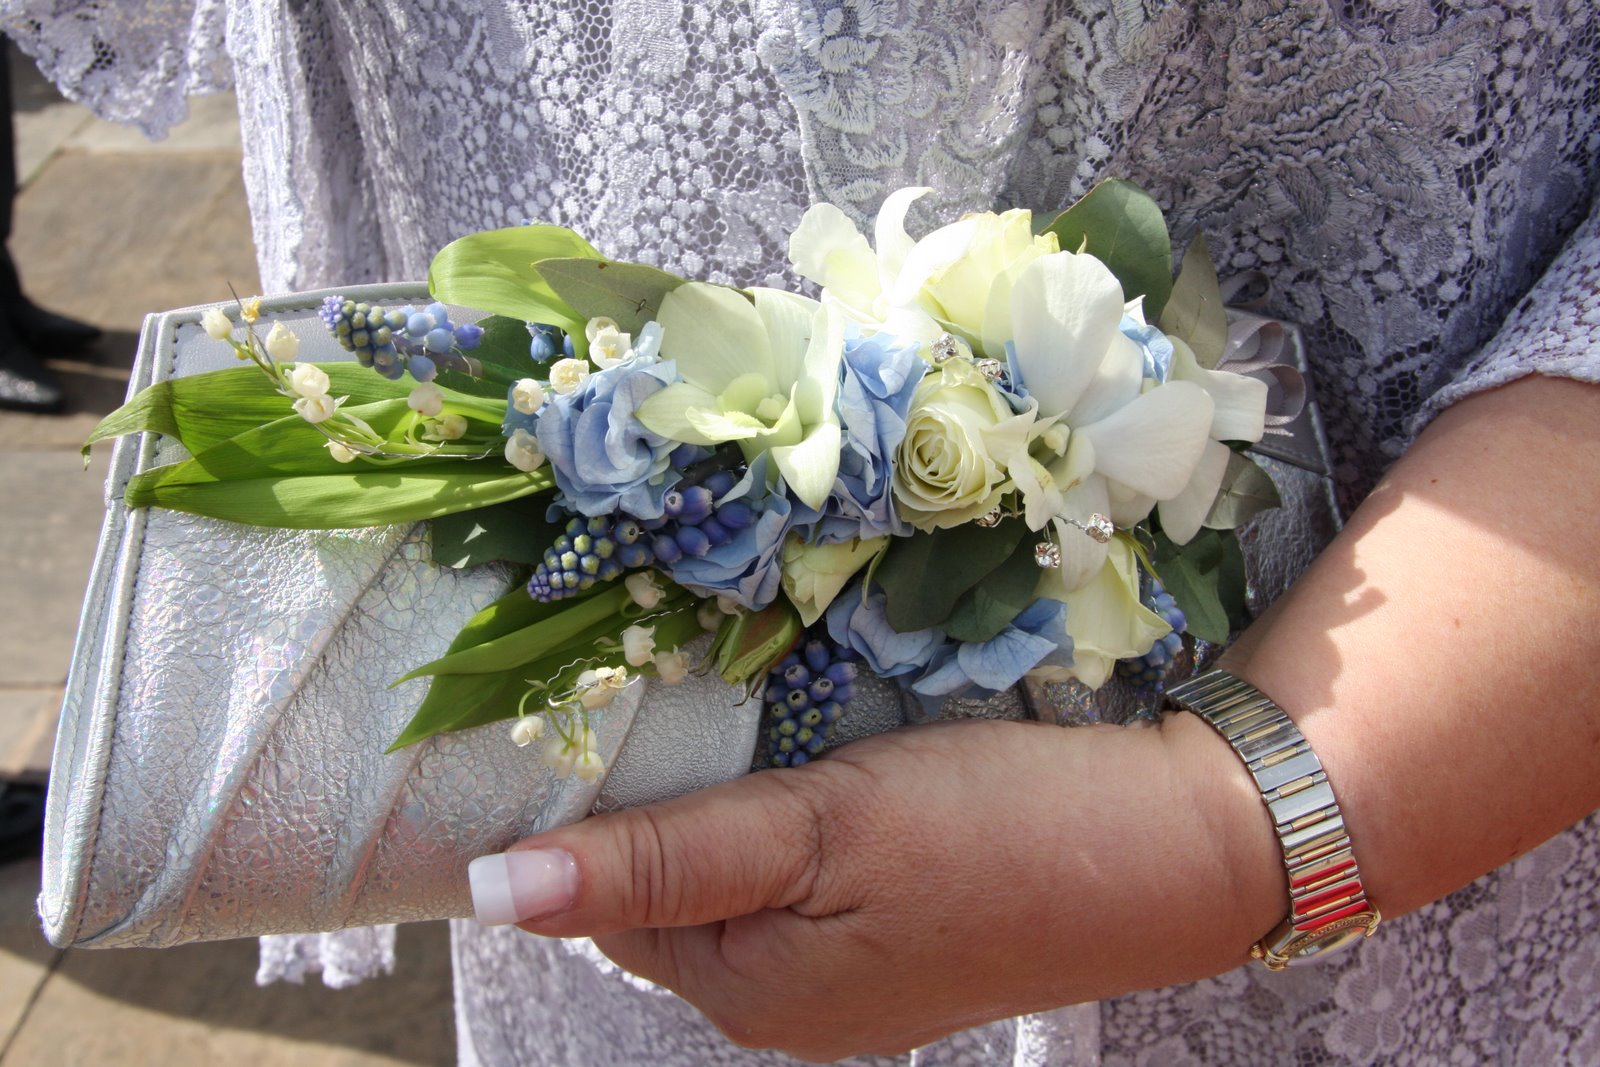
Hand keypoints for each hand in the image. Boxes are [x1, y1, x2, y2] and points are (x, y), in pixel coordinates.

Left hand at [469, 716, 1280, 1061]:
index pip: (610, 901)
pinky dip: (794, 824)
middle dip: (666, 803)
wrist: (1170, 848)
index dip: (598, 809)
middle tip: (686, 695)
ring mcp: (852, 985)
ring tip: (753, 718)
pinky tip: (822, 766)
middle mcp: (789, 1010)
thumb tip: (493, 890)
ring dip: (732, 805)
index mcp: (751, 994)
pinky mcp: (903, 944)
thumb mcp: (815, 829)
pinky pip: (806, 885)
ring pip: (741, 882)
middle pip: (674, 895)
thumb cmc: (989, 829)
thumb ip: (659, 858)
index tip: (605, 706)